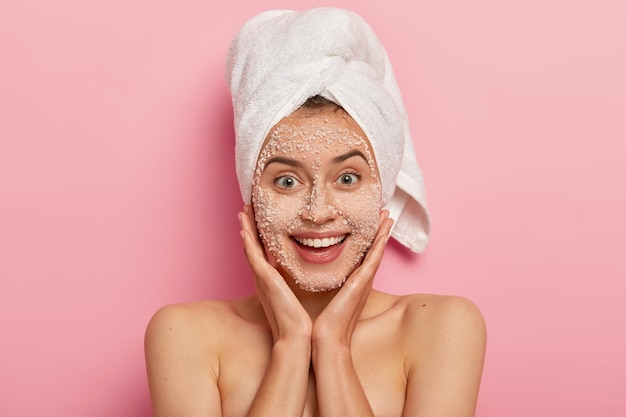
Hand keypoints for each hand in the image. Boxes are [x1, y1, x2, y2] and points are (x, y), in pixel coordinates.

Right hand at [239, 205, 311, 342]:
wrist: (297, 337)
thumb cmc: (300, 320)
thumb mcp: (301, 295)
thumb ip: (302, 282)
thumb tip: (313, 272)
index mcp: (272, 280)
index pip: (264, 251)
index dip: (260, 234)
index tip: (259, 217)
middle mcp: (264, 278)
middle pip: (253, 246)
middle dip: (250, 226)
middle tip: (246, 207)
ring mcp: (262, 278)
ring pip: (250, 247)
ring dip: (246, 228)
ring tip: (243, 211)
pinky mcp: (264, 281)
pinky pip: (253, 257)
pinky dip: (248, 242)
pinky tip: (244, 229)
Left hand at [311, 210, 392, 347]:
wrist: (326, 340)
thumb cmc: (321, 323)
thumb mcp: (319, 295)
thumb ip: (314, 282)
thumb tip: (299, 272)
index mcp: (351, 283)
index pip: (360, 255)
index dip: (366, 239)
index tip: (368, 223)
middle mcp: (361, 280)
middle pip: (372, 250)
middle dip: (378, 231)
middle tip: (384, 213)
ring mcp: (364, 281)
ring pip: (376, 250)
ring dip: (383, 232)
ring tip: (388, 215)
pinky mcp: (362, 282)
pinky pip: (374, 258)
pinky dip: (381, 243)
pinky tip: (384, 229)